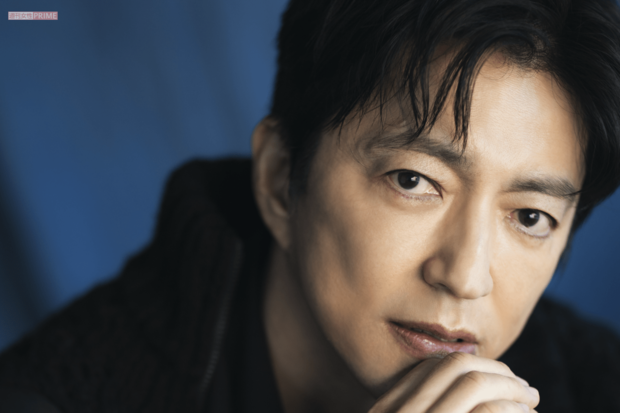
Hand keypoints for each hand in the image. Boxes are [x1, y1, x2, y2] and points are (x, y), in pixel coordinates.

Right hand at [369, 352, 538, 412]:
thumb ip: (426, 408)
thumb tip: (467, 388)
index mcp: (385, 411)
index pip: (428, 367)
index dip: (468, 365)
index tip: (497, 378)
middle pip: (453, 367)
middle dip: (494, 371)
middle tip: (523, 386)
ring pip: (473, 384)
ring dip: (509, 387)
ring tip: (530, 399)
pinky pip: (486, 410)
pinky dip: (511, 408)